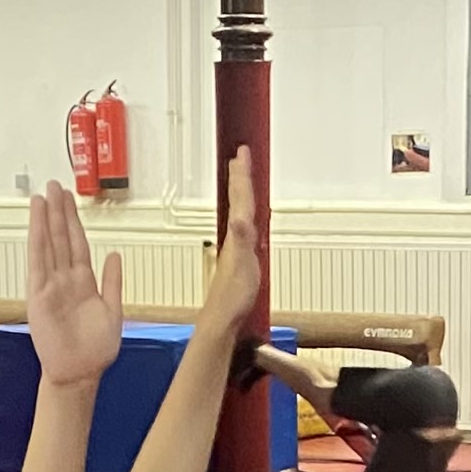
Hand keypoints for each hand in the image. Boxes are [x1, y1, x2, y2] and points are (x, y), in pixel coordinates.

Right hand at [24, 180, 123, 387]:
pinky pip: (37, 262)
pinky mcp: (39, 296)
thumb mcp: (113, 311)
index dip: (74, 222)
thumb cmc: (95, 351)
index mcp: (84, 283)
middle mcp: (65, 281)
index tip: (69, 200)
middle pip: (61, 238)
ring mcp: (51, 286)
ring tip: (43, 195)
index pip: (78, 245)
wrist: (80, 375)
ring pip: (49, 245)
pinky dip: (37, 240)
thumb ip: (113, 282)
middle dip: (58, 212)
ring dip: (46, 220)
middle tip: (55, 185)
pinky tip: (36, 221)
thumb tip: (115, 255)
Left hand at [199, 146, 261, 343]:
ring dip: (241, 193)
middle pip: (239, 201)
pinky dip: (246, 216)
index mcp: (237, 234)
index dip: (242, 176)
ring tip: (241, 176)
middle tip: (241, 156)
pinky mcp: (240, 259)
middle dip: (240, 177)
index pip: (240, 198)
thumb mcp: (242, 263)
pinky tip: (246, 218)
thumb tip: (240, 217)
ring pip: (240, 212)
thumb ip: (241, 238)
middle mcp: (235, 237)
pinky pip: (244, 228)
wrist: (224, 318)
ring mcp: (236, 247)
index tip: (241, 153)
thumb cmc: (233, 296)